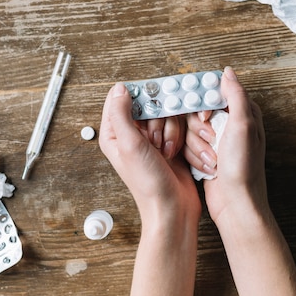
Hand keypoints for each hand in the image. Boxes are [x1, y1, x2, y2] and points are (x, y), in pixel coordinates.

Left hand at [99, 82, 200, 226]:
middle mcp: (131, 134)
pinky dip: (181, 137)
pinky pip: (179, 126)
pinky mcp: (169, 143)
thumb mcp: (129, 145)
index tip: (152, 105)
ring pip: (166, 114)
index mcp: (114, 133)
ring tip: (166, 152)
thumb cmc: (148, 182)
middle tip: (155, 141)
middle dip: (159, 120)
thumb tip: (120, 88)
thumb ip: (122, 114)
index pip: (121, 98)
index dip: (138, 97)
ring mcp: (151, 138)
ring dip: (171, 131)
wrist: (172, 207)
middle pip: (149, 104)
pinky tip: (176, 153)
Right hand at [184, 67, 268, 221]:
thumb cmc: (243, 167)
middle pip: (197, 112)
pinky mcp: (204, 154)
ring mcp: (216, 141)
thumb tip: (227, 72)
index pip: (214, 94)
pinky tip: (206, 167)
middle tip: (211, 141)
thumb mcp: (242, 126)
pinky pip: (187, 146)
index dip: (206, 105)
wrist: (235, 203)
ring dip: (197, 146)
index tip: (205, 117)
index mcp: (242, 113)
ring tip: (212, 160)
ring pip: (189, 130)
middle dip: (200, 130)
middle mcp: (229, 125)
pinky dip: (193, 156)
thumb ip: (235, 95)